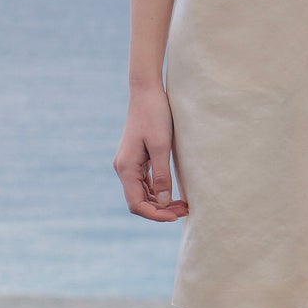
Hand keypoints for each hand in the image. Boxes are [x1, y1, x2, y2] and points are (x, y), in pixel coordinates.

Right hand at [113, 85, 188, 220]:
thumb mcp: (161, 146)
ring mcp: (128, 164)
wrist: (146, 91)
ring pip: (141, 193)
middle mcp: (122, 168)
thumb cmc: (155, 115)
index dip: (156, 214)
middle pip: (138, 201)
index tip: (176, 215)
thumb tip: (163, 203)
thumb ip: (161, 176)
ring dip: (159, 202)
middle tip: (184, 210)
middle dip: (160, 210)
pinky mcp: (136, 159)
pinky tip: (172, 192)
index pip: (136, 204)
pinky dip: (157, 191)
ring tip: (182, 204)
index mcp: (126, 167)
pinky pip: (144, 182)